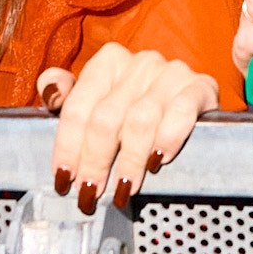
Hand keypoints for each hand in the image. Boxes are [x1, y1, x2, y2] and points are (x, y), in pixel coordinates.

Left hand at [43, 43, 218, 213]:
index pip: (78, 107)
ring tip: (122, 188)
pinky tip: (157, 160)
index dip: (67, 146)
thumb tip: (51, 93)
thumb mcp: (98, 98)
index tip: (64, 178)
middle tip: (90, 192)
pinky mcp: (201, 87)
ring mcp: (172, 72)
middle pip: (106, 118)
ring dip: (128, 161)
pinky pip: (181, 112)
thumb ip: (67, 93)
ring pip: (140, 120)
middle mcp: (140, 62)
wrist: (189, 102)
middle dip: (95, 161)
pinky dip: (167, 139)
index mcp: (108, 61)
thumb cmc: (135, 106)